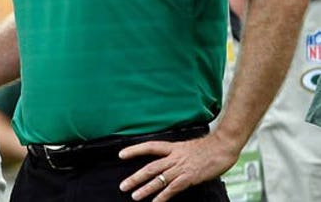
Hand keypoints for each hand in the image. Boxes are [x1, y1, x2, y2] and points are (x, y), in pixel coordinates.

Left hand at [117, 133, 237, 200]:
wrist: (223, 147)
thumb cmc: (208, 147)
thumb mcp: (187, 147)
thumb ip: (176, 156)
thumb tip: (169, 163)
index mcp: (172, 148)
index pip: (149, 147)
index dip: (134, 150)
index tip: (120, 154)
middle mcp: (174, 157)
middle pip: (150, 168)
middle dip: (135, 178)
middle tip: (123, 186)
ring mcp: (181, 168)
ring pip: (159, 179)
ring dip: (146, 189)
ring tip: (134, 196)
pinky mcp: (189, 178)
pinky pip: (173, 188)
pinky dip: (163, 196)